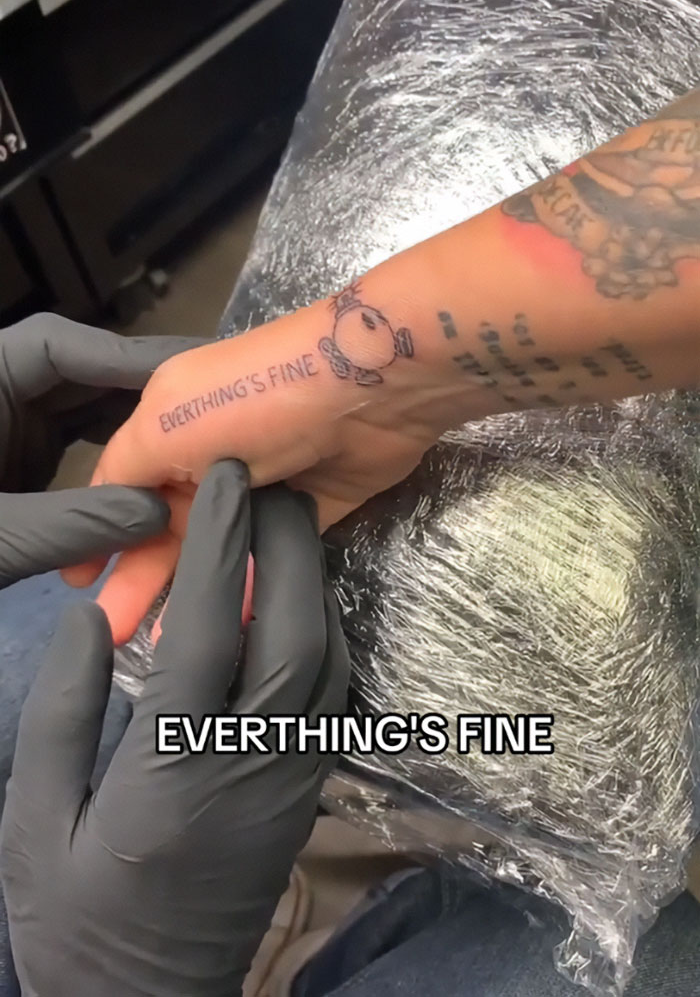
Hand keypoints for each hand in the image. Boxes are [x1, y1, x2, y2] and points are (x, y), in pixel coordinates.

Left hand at [0, 314, 205, 587]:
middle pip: (83, 374)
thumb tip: (163, 516)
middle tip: (214, 409)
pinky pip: (77, 446)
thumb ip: (73, 523)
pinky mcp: (17, 458)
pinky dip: (115, 462)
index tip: (191, 376)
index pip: (60, 347)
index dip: (129, 357)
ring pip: (85, 410)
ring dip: (136, 429)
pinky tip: (159, 476)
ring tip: (199, 442)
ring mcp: (7, 423)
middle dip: (143, 395)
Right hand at [1, 462, 348, 996]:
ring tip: (285, 525)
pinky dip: (322, 634)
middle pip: (295, 635)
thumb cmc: (77, 920)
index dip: (219, 547)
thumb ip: (61, 714)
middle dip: (289, 546)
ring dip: (314, 582)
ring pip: (327, 663)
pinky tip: (299, 602)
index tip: (222, 481)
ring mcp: (291, 782)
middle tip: (272, 481)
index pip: (211, 633)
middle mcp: (250, 767)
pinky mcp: (308, 794)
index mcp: (174, 771)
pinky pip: (331, 696)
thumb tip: (93, 617)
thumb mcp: (34, 823)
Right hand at [64, 305, 437, 638]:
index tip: (76, 586)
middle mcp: (212, 456)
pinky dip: (248, 592)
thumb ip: (125, 467)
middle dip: (136, 579)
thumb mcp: (166, 421)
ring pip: (217, 550)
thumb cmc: (255, 399)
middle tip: (112, 635)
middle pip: (166, 528)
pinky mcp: (310, 510)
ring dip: (190, 595)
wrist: (368, 388)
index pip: (125, 488)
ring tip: (164, 650)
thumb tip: (104, 511)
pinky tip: (226, 633)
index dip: (101, 535)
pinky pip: (270, 560)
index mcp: (172, 425)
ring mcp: (263, 484)